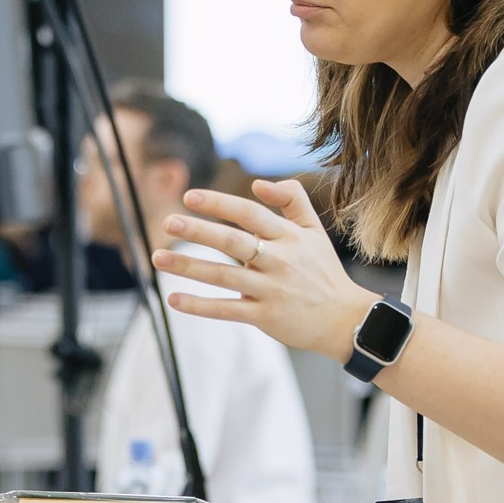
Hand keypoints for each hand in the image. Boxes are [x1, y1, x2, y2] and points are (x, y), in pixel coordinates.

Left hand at [155, 179, 378, 358]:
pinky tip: (174, 298)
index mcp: (288, 237)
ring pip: (223, 276)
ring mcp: (271, 290)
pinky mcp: (265, 317)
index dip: (219, 204)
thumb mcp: (315, 230)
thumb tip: (256, 183)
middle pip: (232, 242)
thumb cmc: (323, 271)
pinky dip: (200, 305)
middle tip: (167, 222)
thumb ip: (292, 199)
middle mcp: (279, 261)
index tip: (189, 197)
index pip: (249, 214)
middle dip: (198, 231)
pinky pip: (227, 310)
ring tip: (158, 258)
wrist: (344, 319)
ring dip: (189, 266)